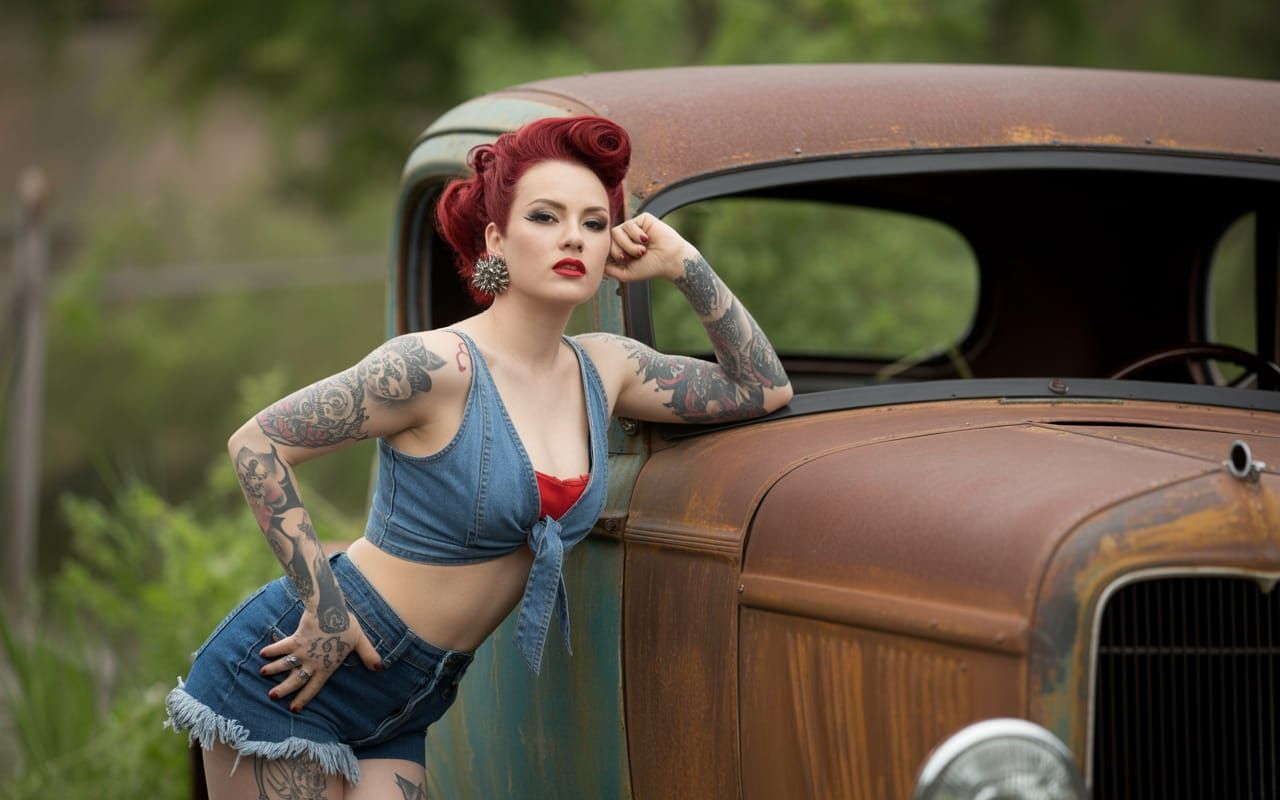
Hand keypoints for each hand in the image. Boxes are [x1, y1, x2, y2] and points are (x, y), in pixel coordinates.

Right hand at [258, 608, 381, 711]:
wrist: (331, 610)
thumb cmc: (347, 625)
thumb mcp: (361, 641)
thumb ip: (368, 655)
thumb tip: (380, 668)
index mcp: (327, 667)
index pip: (314, 687)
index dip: (304, 698)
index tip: (294, 708)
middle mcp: (312, 662)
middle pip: (296, 680)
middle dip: (284, 689)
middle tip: (272, 696)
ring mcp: (302, 651)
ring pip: (285, 664)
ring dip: (273, 669)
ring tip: (263, 673)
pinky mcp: (295, 639)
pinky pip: (281, 646)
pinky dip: (272, 650)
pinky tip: (263, 653)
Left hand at [605, 212, 698, 283]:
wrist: (669, 260)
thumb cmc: (650, 267)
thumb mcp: (626, 274)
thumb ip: (608, 269)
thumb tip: (596, 261)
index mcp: (620, 249)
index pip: (605, 248)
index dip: (614, 255)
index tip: (627, 261)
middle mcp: (624, 237)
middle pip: (608, 239)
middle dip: (621, 251)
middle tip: (637, 256)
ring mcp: (632, 227)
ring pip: (616, 231)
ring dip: (629, 244)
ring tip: (643, 250)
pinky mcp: (641, 219)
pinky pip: (628, 224)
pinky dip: (637, 235)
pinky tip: (647, 239)